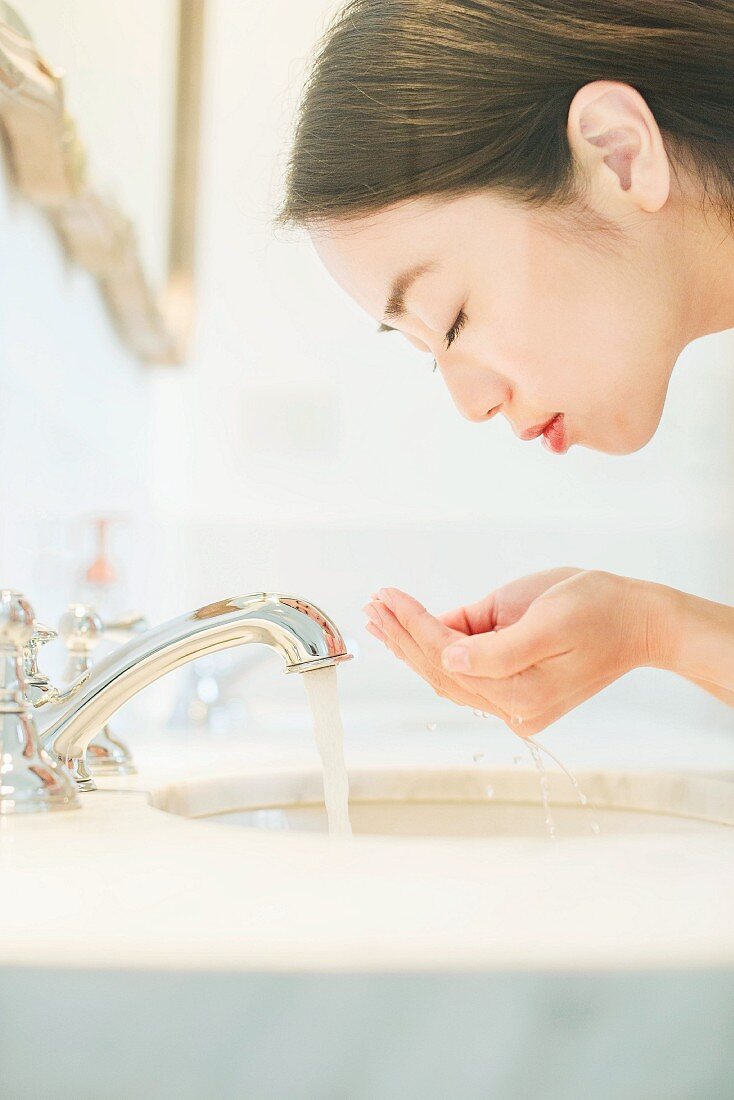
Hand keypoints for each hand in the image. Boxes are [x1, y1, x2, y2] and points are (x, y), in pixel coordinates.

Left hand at [363, 569, 666, 735]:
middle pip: (440, 672)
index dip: (413, 625)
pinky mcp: (519, 696)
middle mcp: (515, 707)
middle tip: (372, 606)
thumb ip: (498, 646)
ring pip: (448, 678)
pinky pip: (466, 678)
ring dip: (411, 647)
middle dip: (402, 636)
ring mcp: (517, 706)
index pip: (448, 656)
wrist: (640, 623)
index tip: (387, 596)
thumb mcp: (548, 618)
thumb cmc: (599, 609)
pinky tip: (413, 636)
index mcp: (522, 689)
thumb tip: (448, 659)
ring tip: (382, 618)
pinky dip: (435, 655)